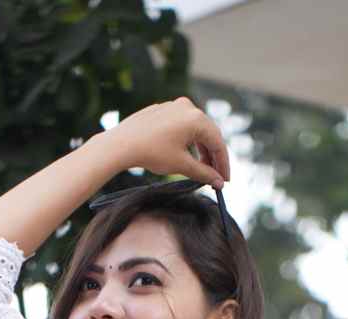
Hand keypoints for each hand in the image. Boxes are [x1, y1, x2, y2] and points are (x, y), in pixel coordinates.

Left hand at [106, 98, 229, 188]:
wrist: (122, 143)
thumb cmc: (152, 153)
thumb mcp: (182, 165)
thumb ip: (204, 173)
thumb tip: (218, 182)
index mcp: (196, 119)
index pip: (218, 143)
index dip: (223, 164)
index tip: (225, 180)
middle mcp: (188, 107)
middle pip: (209, 134)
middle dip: (213, 157)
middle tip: (216, 176)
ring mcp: (175, 106)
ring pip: (196, 130)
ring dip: (201, 149)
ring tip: (202, 168)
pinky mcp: (164, 110)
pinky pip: (183, 126)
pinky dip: (189, 141)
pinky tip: (187, 155)